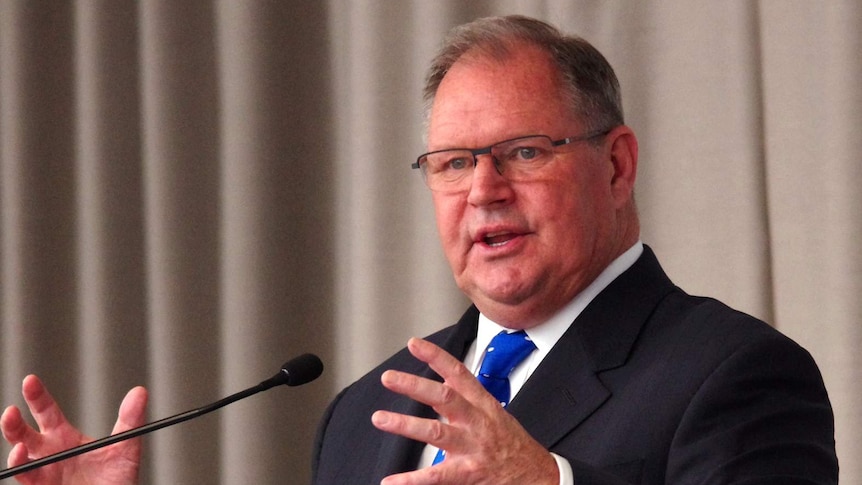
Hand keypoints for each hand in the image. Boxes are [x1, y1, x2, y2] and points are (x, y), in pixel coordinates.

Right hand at [1, 375, 146, 484]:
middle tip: (12, 410)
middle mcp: (50, 453)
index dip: (36, 396)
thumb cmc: (118, 480)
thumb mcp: (126, 447)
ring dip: (16, 450)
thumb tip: (139, 392)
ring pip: (20, 458)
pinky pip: (27, 478)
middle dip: (13, 421)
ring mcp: (45, 472)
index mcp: (65, 437)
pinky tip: (24, 458)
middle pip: (23, 433)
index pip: (46, 411)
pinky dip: (22, 468)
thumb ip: (130, 420)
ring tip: (20, 444)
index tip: (30, 380)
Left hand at [371, 337, 557, 484]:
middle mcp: (477, 421)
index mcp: (482, 404)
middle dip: (415, 386)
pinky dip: (411, 480)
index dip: (436, 357)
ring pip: (436, 432)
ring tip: (380, 418)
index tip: (414, 344)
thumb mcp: (494, 412)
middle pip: (444, 397)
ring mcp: (473, 446)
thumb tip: (439, 384)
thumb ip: (466, 399)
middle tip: (389, 377)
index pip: (458, 373)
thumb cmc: (512, 443)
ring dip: (405, 424)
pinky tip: (391, 480)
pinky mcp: (470, 472)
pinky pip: (436, 476)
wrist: (538, 474)